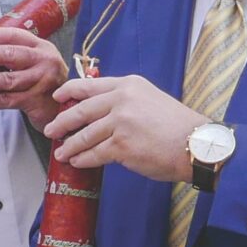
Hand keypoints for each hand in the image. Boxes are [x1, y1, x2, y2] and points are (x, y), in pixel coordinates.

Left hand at [0, 28, 69, 128]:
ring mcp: (41, 81)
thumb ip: (13, 56)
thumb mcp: (36, 62)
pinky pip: (7, 100)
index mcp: (41, 47)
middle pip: (10, 54)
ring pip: (7, 80)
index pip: (14, 35)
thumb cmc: (45, 82)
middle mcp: (43, 61)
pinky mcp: (36, 101)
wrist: (65, 107)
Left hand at [45, 74, 203, 180]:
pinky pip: (95, 154)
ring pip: (85, 135)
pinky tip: (78, 162)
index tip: (57, 97)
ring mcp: (121, 122)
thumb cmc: (176, 126)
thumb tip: (97, 111)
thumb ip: (125, 100)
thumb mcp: (149, 99)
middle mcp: (122, 100)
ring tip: (62, 153)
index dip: (68, 91)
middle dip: (61, 122)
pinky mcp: (122, 146)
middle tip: (50, 130)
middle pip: (80, 110)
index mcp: (128, 85)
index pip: (89, 85)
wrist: (196, 144)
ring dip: (70, 146)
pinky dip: (83, 159)